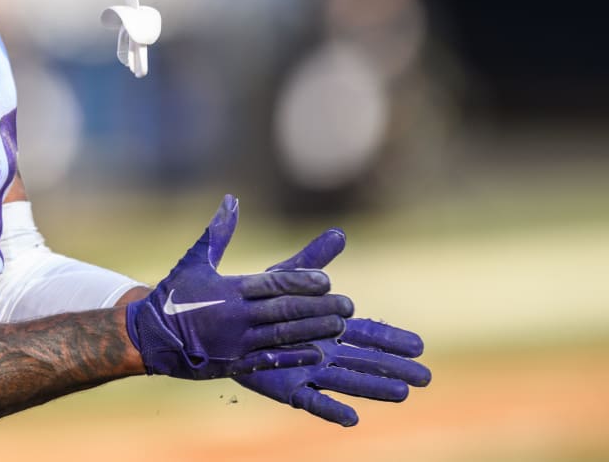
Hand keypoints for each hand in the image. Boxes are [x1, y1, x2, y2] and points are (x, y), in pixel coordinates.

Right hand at [125, 195, 352, 379]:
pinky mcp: (233, 364)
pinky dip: (293, 357)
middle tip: (348, 306)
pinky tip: (316, 354)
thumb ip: (218, 232)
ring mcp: (236, 343)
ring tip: (340, 326)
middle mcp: (235, 317)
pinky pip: (268, 360)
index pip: (272, 284)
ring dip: (314, 331)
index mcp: (229, 290)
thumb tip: (232, 199)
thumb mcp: (194, 260)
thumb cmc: (173, 295)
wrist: (149, 336)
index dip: (301, 283)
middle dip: (319, 308)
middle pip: (284, 311)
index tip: (327, 281)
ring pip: (282, 336)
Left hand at [234, 229, 431, 424]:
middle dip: (394, 367)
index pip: (368, 334)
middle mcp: (325, 353)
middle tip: (426, 377)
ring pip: (348, 381)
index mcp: (329, 327)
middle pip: (366, 361)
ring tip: (402, 393)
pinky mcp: (289, 389)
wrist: (225, 324)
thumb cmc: (262, 301)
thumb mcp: (288, 276)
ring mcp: (310, 372)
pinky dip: (332, 410)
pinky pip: (313, 402)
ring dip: (374, 387)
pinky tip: (352, 418)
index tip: (419, 345)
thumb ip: (313, 259)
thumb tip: (339, 232)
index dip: (392, 340)